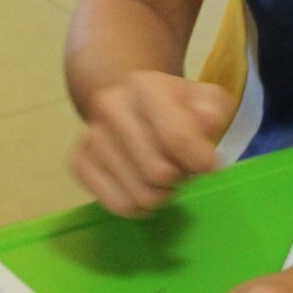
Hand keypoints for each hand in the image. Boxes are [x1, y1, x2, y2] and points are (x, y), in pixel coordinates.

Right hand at [72, 72, 233, 216]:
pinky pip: (117, 205)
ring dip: (161, 195)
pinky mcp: (79, 162)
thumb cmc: (177, 107)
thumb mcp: (206, 100)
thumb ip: (212, 111)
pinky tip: (144, 188)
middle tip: (182, 168)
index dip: (200, 162)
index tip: (210, 165)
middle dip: (180, 179)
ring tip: (164, 177)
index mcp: (145, 84)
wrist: (132, 105)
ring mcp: (91, 135)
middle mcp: (110, 105)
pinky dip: (139, 207)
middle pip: (158, 173)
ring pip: (139, 195)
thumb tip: (204, 126)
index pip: (176, 138)